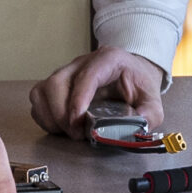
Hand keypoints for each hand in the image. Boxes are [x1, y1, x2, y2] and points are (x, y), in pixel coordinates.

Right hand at [29, 47, 166, 138]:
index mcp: (109, 60)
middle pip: (57, 82)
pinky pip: (39, 99)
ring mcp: (67, 73)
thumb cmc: (139, 85)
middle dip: (61, 113)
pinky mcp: (57, 85)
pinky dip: (45, 117)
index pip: (87, 75)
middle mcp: (82, 63)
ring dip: (51, 116)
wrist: (133, 74)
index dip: (79, 98)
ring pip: (43, 89)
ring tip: (69, 131)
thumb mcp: (153, 100)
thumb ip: (149, 115)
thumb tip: (136, 130)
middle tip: (77, 133)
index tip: (78, 121)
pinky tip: (60, 127)